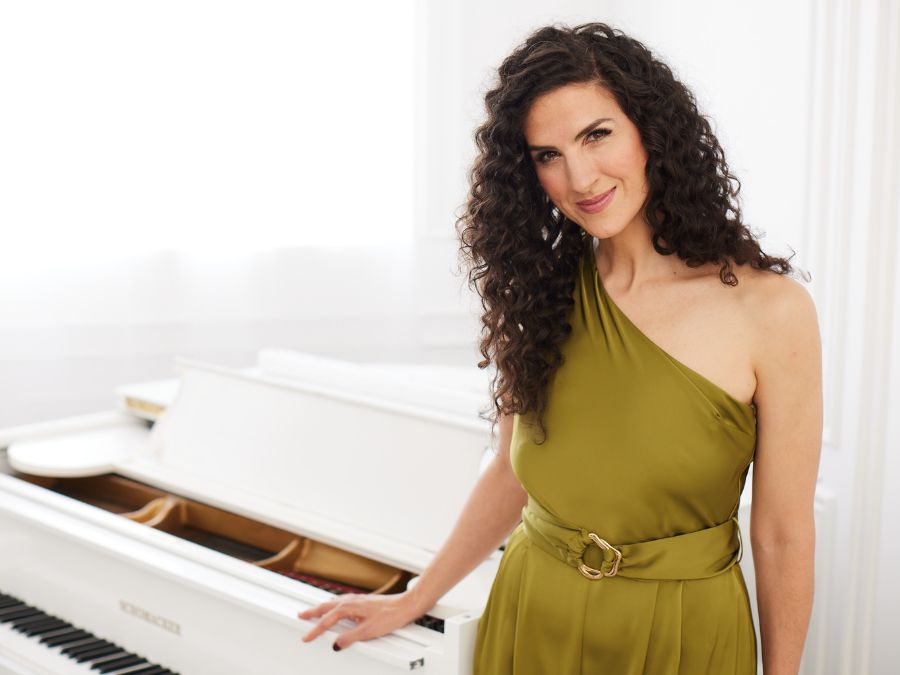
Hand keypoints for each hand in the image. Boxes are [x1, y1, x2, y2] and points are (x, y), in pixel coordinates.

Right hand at [298, 589, 427, 650]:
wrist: (405, 605)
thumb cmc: (390, 616)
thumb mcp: (368, 631)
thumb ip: (349, 638)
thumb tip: (335, 644)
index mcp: (348, 607)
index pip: (327, 621)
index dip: (315, 630)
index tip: (305, 637)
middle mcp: (351, 601)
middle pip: (326, 607)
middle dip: (313, 612)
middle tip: (301, 616)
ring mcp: (357, 600)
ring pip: (334, 603)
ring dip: (322, 608)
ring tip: (314, 611)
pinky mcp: (363, 602)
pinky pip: (342, 602)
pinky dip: (333, 605)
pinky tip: (337, 609)